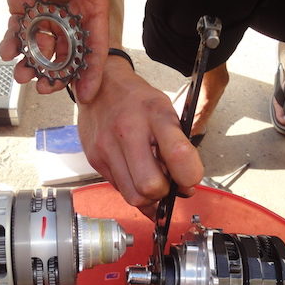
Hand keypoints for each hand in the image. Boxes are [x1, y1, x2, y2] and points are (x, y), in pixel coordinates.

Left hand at [0, 0, 109, 102]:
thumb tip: (56, 1)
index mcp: (91, 1)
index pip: (96, 43)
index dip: (92, 71)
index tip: (87, 93)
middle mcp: (70, 9)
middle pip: (69, 50)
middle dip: (57, 73)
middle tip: (45, 86)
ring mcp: (46, 8)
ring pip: (43, 45)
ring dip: (33, 63)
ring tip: (21, 75)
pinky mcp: (24, 5)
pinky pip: (19, 30)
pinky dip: (12, 43)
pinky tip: (7, 52)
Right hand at [77, 57, 203, 217]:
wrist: (102, 86)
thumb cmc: (139, 101)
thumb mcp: (166, 111)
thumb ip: (179, 147)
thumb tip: (185, 188)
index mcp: (156, 114)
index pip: (178, 154)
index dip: (188, 176)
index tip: (189, 180)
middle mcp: (128, 131)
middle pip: (150, 186)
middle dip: (163, 193)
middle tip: (167, 183)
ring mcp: (107, 147)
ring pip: (133, 196)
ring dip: (148, 197)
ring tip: (152, 181)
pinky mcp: (95, 159)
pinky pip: (119, 190)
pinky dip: (133, 190)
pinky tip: (137, 176)